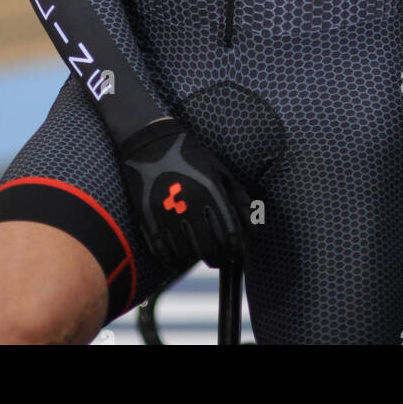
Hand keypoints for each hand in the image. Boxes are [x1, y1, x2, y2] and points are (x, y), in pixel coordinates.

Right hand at [120, 118, 249, 267]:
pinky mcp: (147, 219)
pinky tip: (179, 257)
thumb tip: (256, 231)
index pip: (229, 232)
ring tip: (200, 253)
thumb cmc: (191, 158)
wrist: (150, 143)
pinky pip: (162, 252)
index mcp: (210, 190)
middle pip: (209, 248)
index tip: (236, 251)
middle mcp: (189, 203)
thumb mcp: (220, 172)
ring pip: (187, 254)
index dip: (236, 248)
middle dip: (218, 258)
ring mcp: (166, 213)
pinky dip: (172, 260)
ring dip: (196, 258)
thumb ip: (240, 201)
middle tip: (219, 258)